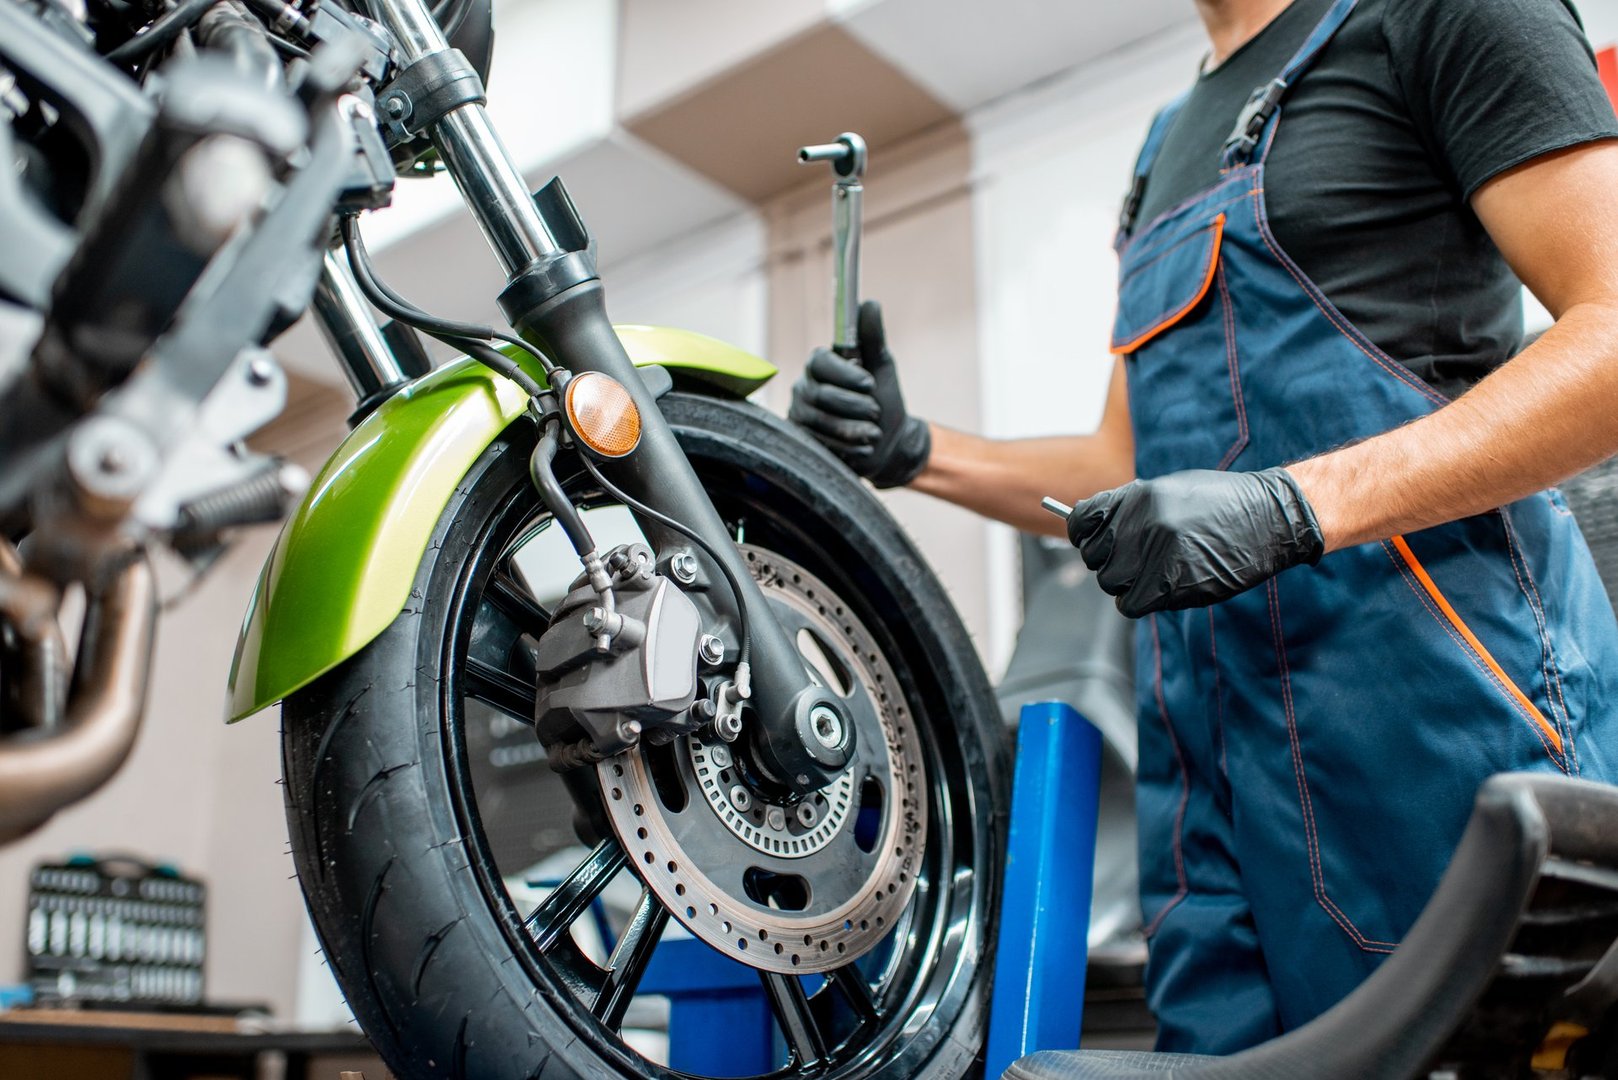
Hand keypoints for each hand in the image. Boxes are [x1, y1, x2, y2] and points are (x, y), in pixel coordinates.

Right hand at [788, 301, 930, 488]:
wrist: (887, 445)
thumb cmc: (883, 401)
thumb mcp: (883, 368)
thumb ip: (873, 338)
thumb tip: (870, 304)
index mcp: (821, 365)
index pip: (820, 361)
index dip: (844, 373)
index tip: (869, 383)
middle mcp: (805, 387)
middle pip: (820, 394)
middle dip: (854, 406)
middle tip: (875, 411)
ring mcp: (800, 414)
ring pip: (820, 421)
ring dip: (853, 429)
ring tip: (873, 432)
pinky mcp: (803, 440)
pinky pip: (819, 443)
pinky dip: (847, 446)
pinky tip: (863, 446)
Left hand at [1066, 467, 1324, 616]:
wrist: (1270, 518)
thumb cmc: (1222, 504)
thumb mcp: (1172, 489)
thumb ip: (1131, 507)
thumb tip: (1092, 527)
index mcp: (1137, 496)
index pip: (1081, 520)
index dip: (1083, 534)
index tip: (1091, 541)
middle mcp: (1140, 524)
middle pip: (1094, 557)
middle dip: (1109, 561)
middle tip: (1134, 560)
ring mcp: (1154, 555)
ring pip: (1110, 582)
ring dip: (1127, 582)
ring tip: (1156, 571)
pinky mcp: (1169, 585)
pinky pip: (1129, 604)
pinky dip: (1138, 601)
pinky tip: (1159, 590)